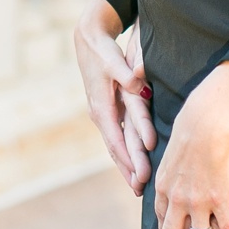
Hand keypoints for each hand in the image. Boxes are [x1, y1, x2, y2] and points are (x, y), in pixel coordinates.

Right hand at [75, 0, 153, 193]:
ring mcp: (101, 113)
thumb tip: (139, 85)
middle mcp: (99, 113)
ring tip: (136, 185)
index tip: (139, 175)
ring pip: (114, 145)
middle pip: (114, 148)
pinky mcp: (106, 109)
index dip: (128, 158)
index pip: (116, 138)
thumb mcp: (113, 59)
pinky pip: (115, 137)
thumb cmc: (102, 49)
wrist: (88, 38)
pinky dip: (122, 153)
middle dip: (127, 169)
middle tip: (140, 190)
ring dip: (124, 165)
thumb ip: (126, 75)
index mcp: (101, 106)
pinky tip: (129, 163)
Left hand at [153, 62, 228, 228]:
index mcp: (164, 187)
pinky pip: (228, 227)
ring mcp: (199, 201)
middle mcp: (178, 199)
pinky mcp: (221, 199)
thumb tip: (170, 174)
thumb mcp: (171, 151)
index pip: (163, 220)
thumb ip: (170, 169)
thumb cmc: (190, 128)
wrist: (206, 122)